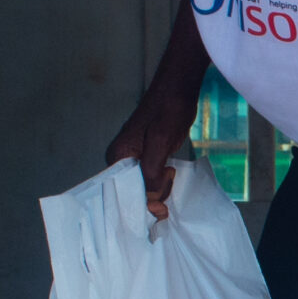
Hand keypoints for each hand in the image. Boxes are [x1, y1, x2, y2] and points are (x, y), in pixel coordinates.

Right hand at [105, 88, 197, 218]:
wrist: (179, 89)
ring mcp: (133, 159)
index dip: (142, 205)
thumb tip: (150, 199)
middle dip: (153, 195)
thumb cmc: (169, 111)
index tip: (161, 208)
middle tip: (169, 177)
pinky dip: (161, 182)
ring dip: (160, 188)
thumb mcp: (160, 143)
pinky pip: (151, 178)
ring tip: (170, 170)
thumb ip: (151, 172)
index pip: (123, 195)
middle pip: (134, 193)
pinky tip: (170, 174)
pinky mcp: (146, 156)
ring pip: (145, 187)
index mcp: (118, 157)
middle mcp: (121, 160)